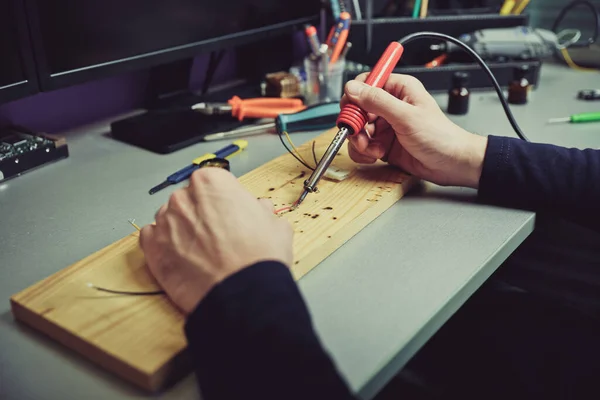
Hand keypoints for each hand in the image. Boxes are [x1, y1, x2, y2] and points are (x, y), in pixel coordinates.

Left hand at [139, 168, 293, 313]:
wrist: (242, 293)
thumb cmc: (258, 257)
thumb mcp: (275, 225)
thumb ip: (262, 211)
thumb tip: (260, 210)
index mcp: (212, 182)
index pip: (213, 180)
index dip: (224, 198)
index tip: (230, 211)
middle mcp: (183, 197)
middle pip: (190, 198)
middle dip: (202, 212)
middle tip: (219, 234)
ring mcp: (164, 222)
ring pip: (170, 218)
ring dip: (182, 229)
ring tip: (202, 250)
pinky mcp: (152, 249)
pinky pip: (152, 238)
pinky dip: (164, 244)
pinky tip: (182, 255)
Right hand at [341, 73, 487, 187]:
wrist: (451, 164)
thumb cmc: (439, 137)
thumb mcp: (406, 116)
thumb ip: (377, 101)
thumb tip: (353, 88)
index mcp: (399, 89)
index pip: (366, 83)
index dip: (355, 96)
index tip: (352, 111)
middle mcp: (390, 106)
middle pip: (357, 109)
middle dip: (356, 125)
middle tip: (361, 135)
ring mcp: (386, 126)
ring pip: (358, 130)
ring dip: (360, 142)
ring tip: (372, 150)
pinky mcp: (383, 144)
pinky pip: (363, 146)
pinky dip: (364, 153)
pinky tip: (376, 156)